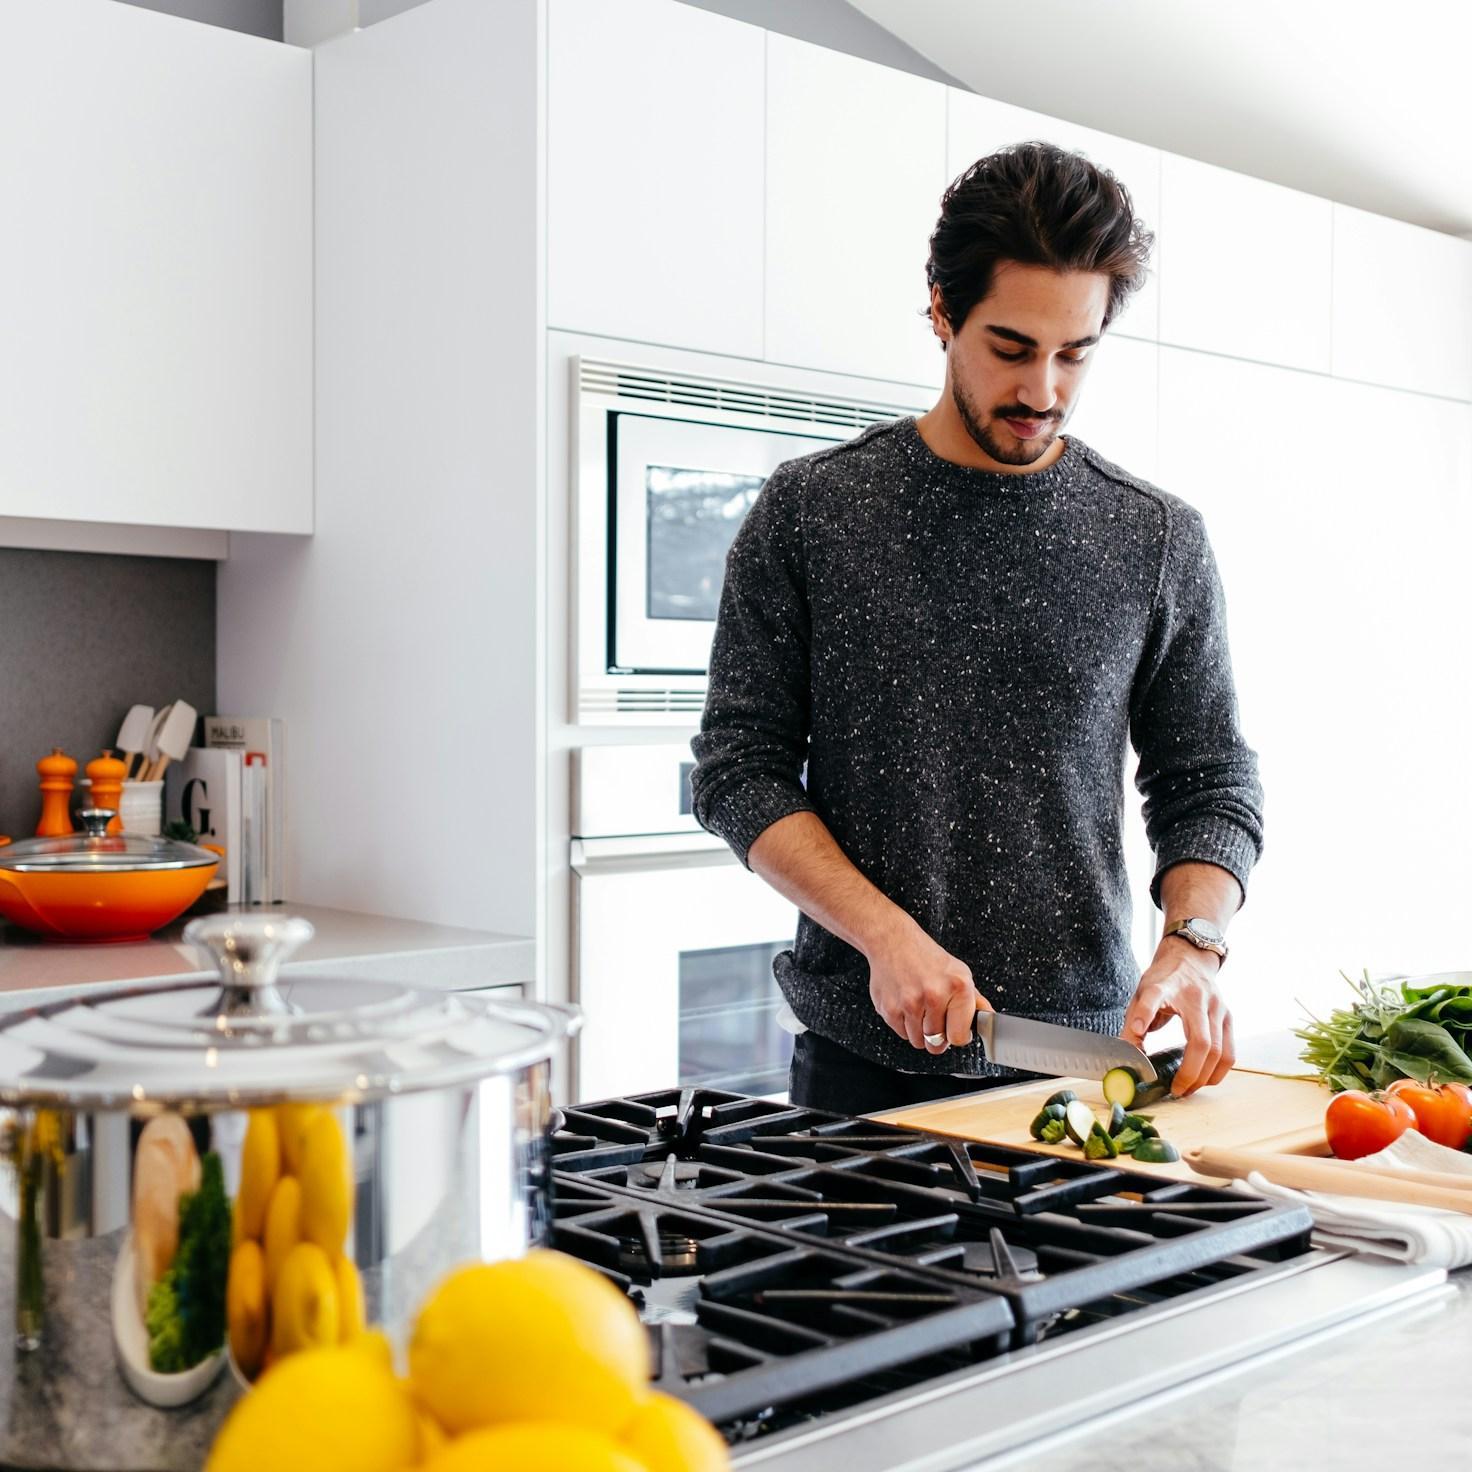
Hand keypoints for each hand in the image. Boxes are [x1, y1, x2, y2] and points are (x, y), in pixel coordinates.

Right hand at [865, 919, 992, 1054]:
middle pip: (937, 1044)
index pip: (959, 1037)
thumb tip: (988, 1017)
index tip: (954, 1029)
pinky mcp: (890, 1008)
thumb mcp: (957, 971)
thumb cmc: (925, 956)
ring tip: (919, 1009)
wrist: (892, 941)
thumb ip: (974, 999)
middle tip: (935, 1019)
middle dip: (937, 1037)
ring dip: (919, 1032)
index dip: (957, 1036)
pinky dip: (904, 1025)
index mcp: (958, 987)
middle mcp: (935, 995)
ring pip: (918, 1041)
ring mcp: (911, 1003)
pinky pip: (901, 1033)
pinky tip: (906, 1005)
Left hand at [1122, 938, 1234, 1094]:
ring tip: (1189, 1089)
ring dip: (1206, 1077)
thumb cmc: (1164, 978)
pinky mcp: (1229, 1017)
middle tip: (1176, 1090)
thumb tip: (1128, 1054)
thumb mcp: (1142, 992)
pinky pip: (1230, 1052)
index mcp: (1167, 986)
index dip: (1144, 1013)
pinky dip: (1218, 1070)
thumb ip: (1134, 1019)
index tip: (1136, 1029)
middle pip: (1202, 1043)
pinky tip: (1204, 1078)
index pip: (1153, 997)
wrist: (1190, 958)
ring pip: (1221, 1052)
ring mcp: (1218, 1008)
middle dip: (1190, 1073)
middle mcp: (1197, 997)